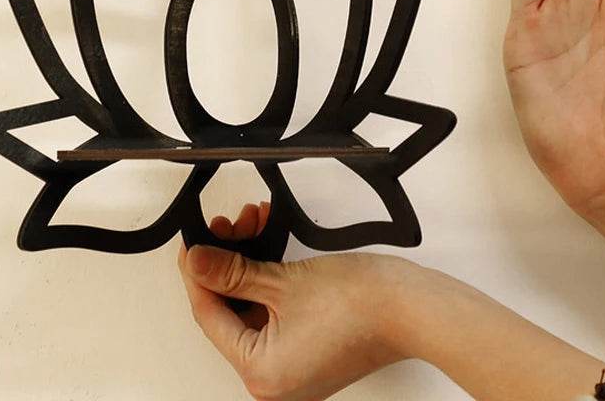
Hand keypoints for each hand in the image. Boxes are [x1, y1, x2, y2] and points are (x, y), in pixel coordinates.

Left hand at [177, 203, 414, 400]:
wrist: (411, 305)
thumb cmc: (360, 303)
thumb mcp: (282, 282)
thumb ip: (233, 273)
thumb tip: (197, 262)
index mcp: (261, 374)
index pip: (210, 317)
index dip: (197, 274)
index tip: (192, 243)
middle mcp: (275, 380)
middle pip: (231, 312)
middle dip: (228, 262)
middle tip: (227, 226)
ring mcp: (295, 366)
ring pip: (254, 307)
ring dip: (251, 264)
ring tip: (253, 224)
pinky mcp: (311, 348)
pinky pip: (276, 312)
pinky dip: (271, 279)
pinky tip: (270, 242)